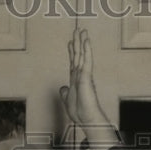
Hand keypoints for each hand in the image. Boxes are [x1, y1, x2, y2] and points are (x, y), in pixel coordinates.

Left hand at [59, 27, 115, 146]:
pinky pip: (87, 61)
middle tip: (78, 29)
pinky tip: (86, 41)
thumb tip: (62, 87)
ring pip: (83, 55)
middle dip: (78, 42)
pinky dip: (87, 50)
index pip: (74, 62)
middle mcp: (81, 75)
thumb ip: (65, 93)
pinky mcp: (87, 77)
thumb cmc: (80, 113)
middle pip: (78, 55)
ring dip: (82, 42)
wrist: (88, 120)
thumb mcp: (68, 101)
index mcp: (76, 80)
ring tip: (82, 30)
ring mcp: (85, 75)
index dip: (72, 51)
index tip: (71, 41)